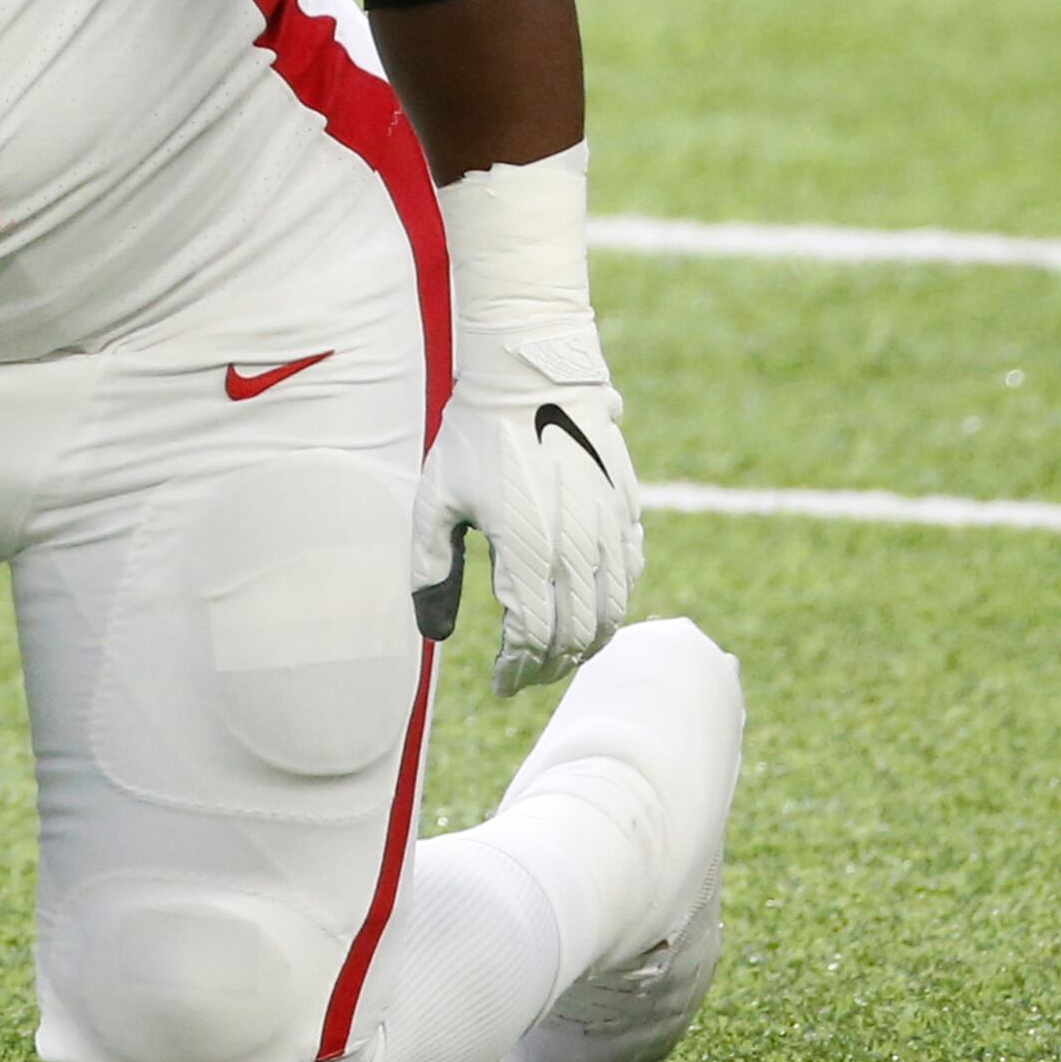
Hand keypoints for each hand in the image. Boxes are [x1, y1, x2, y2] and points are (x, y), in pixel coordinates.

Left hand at [412, 321, 639, 694]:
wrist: (533, 377)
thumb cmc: (475, 438)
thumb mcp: (435, 501)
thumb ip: (431, 568)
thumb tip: (434, 631)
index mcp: (526, 548)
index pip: (532, 636)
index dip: (517, 670)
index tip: (499, 684)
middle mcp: (576, 547)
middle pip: (576, 637)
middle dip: (549, 667)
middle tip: (524, 676)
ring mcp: (609, 530)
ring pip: (611, 614)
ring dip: (585, 644)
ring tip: (555, 654)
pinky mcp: (627, 511)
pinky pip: (629, 577)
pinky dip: (612, 607)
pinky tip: (587, 611)